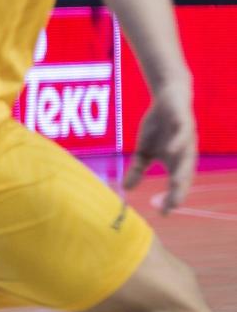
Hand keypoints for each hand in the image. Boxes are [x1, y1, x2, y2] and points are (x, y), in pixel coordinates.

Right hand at [124, 87, 196, 213]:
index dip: (170, 198)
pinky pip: (182, 135)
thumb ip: (138, 170)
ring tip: (176, 185)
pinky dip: (177, 143)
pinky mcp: (184, 123)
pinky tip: (170, 151)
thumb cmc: (159, 126)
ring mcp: (186, 139)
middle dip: (179, 191)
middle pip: (184, 176)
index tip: (162, 213)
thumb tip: (126, 189)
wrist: (169, 98)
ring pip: (187, 159)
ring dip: (182, 172)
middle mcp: (184, 154)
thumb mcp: (144, 150)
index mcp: (176, 163)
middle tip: (171, 205)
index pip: (176, 185)